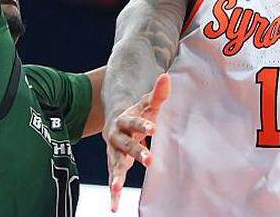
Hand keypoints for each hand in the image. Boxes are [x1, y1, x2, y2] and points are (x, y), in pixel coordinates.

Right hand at [104, 73, 170, 211]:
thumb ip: (158, 92)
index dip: (143, 125)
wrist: (117, 120)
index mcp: (125, 120)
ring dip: (117, 177)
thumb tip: (166, 76)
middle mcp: (116, 136)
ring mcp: (114, 152)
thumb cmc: (138, 113)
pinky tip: (114, 207)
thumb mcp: (147, 103)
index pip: (135, 122)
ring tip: (117, 190)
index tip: (153, 130)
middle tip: (149, 160)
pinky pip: (113, 179)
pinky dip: (113, 193)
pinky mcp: (114, 165)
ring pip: (115, 164)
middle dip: (136, 152)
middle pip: (126, 145)